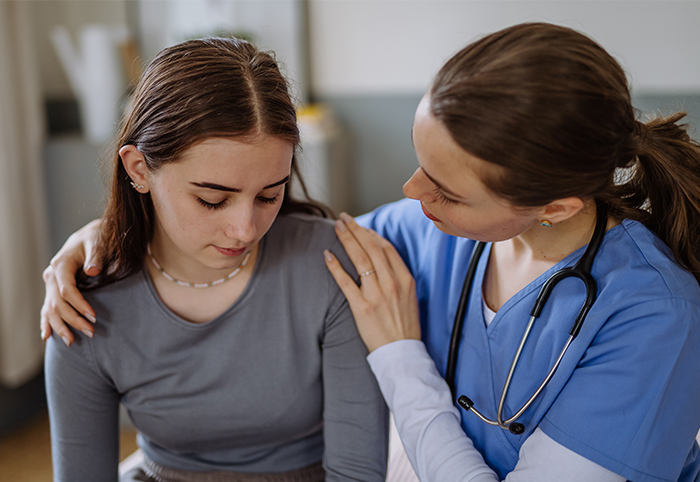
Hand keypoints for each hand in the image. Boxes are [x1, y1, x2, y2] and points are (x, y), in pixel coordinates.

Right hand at [41, 219, 101, 344]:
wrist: (88, 236)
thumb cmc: (95, 239)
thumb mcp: (97, 243)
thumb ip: (96, 257)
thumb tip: (93, 271)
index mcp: (61, 264)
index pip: (67, 290)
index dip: (79, 305)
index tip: (94, 316)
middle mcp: (52, 275)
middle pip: (58, 303)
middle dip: (73, 320)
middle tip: (90, 332)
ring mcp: (51, 284)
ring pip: (51, 309)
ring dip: (60, 326)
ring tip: (71, 342)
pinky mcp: (54, 289)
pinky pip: (47, 308)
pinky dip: (46, 322)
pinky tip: (47, 336)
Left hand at [324, 213, 420, 352]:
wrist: (402, 354)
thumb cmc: (405, 327)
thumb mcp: (410, 297)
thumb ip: (398, 277)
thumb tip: (382, 260)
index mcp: (405, 279)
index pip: (386, 248)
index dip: (371, 234)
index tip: (361, 227)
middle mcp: (391, 283)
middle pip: (371, 247)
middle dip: (356, 229)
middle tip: (343, 217)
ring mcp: (376, 295)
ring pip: (359, 259)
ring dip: (346, 239)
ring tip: (336, 227)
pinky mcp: (362, 307)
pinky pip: (345, 282)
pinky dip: (335, 266)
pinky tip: (327, 254)